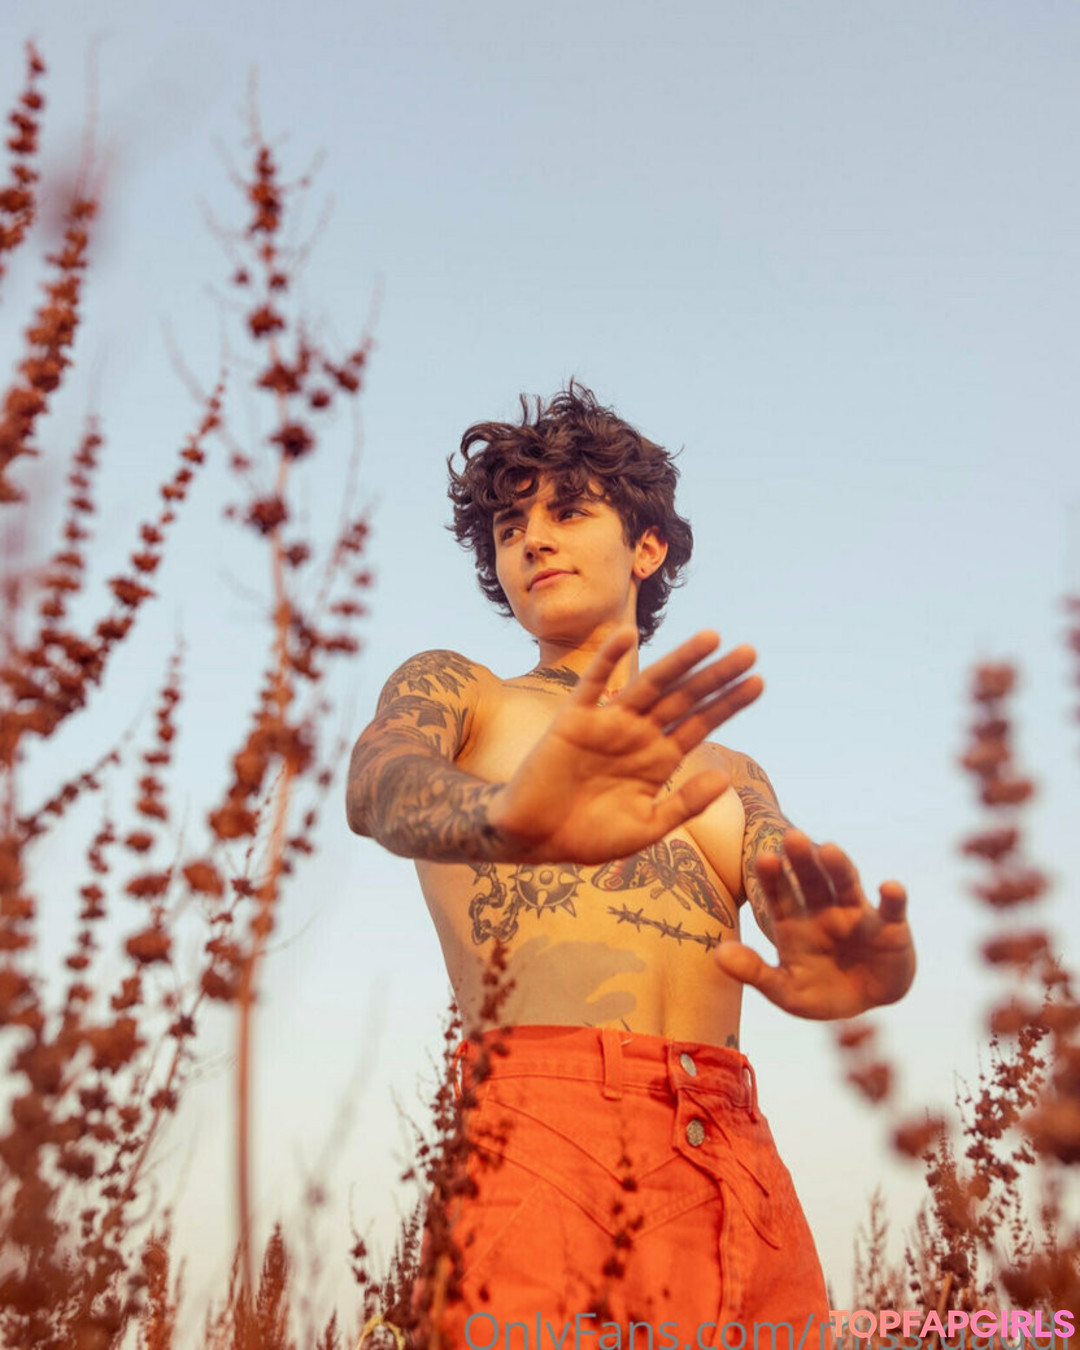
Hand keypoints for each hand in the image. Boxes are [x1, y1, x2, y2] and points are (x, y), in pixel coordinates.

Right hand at [489, 627, 762, 863]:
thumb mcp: (645, 828)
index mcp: (658, 760)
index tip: (759, 682)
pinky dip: (608, 660)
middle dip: (716, 676)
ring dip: (680, 661)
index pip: (700, 724)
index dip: (728, 704)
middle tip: (750, 651)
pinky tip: (627, 635)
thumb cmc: (588, 837)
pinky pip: (592, 685)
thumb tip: (726, 778)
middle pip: (684, 698)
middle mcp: (638, 736)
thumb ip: (684, 805)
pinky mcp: (573, 721)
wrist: (534, 839)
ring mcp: (607, 725)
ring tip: (711, 638)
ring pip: (650, 685)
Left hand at [714, 831, 914, 1017]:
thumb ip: (754, 973)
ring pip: (847, 886)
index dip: (772, 878)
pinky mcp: (890, 928)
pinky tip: (890, 887)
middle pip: (811, 881)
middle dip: (802, 860)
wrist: (866, 1004)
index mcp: (794, 922)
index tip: (762, 858)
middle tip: (792, 836)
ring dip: (840, 868)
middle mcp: (823, 910)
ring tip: (831, 850)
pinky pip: (892, 911)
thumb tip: (717, 955)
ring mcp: (856, 915)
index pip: (779, 895)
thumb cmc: (820, 991)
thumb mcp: (786, 990)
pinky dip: (892, 899)